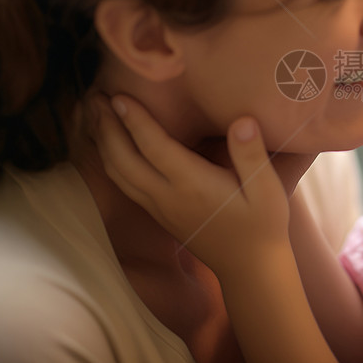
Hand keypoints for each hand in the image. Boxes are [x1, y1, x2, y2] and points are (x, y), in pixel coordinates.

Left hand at [90, 94, 290, 277]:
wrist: (249, 268)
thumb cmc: (262, 223)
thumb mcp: (267, 189)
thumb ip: (251, 154)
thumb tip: (242, 121)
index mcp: (192, 185)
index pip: (154, 147)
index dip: (134, 120)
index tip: (118, 95)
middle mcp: (167, 196)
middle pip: (123, 159)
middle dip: (106, 127)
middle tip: (95, 96)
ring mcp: (159, 207)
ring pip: (117, 173)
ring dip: (103, 143)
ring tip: (95, 115)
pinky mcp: (158, 213)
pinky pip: (124, 183)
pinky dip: (110, 159)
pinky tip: (109, 144)